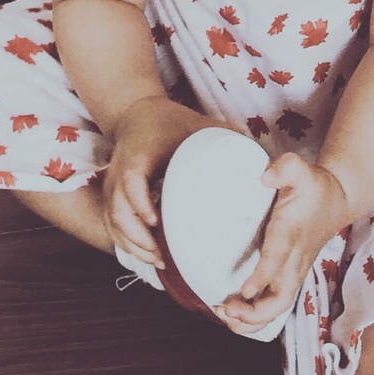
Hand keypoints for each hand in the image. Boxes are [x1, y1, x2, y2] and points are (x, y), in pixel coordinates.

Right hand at [104, 96, 234, 268]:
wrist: (138, 113)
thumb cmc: (169, 120)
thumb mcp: (197, 124)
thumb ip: (226, 137)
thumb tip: (261, 160)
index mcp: (140, 152)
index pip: (130, 180)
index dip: (139, 203)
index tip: (156, 221)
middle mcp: (121, 170)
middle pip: (117, 210)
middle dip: (137, 237)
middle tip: (162, 255)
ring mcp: (113, 184)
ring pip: (112, 221)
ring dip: (132, 245)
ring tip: (158, 261)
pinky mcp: (113, 195)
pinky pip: (112, 223)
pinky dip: (127, 242)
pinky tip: (148, 254)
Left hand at [214, 152, 349, 335]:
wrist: (337, 201)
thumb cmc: (314, 186)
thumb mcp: (301, 169)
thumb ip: (285, 168)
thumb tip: (266, 177)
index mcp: (292, 234)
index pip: (279, 260)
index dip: (263, 277)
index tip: (245, 290)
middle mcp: (294, 259)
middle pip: (280, 299)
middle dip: (254, 313)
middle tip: (227, 308)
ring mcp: (293, 272)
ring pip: (277, 308)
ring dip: (251, 320)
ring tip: (223, 314)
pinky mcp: (289, 277)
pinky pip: (273, 305)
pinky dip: (254, 316)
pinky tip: (230, 313)